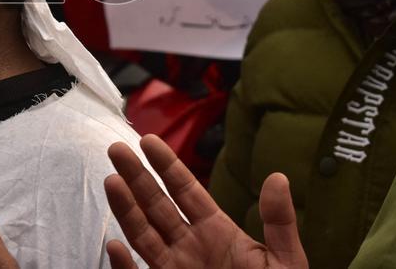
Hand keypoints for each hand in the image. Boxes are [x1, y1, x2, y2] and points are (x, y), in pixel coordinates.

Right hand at [104, 135, 306, 268]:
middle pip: (156, 205)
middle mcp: (189, 246)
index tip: (147, 139)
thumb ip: (279, 222)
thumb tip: (278, 177)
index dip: (166, 165)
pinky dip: (124, 266)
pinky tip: (115, 246)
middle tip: (116, 148)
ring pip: (143, 235)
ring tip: (111, 181)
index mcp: (216, 232)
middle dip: (136, 177)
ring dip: (126, 210)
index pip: (185, 190)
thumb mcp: (284, 261)